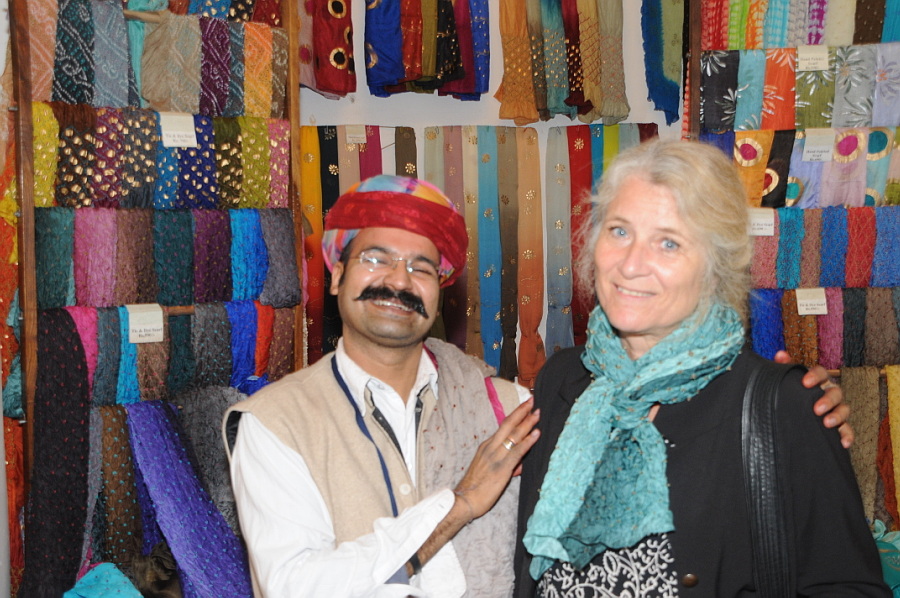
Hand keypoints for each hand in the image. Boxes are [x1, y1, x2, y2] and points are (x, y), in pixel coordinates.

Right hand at [454, 398, 539, 519]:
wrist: (464, 500)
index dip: (514, 416)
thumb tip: (519, 464)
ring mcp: (496, 456)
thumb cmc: (475, 488)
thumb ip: (505, 465)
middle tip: (532, 401)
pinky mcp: (502, 467)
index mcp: (486, 446)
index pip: (503, 427)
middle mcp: (490, 447)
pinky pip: (517, 451)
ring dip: (527, 423)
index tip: (525, 407)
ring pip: (513, 435)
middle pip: (508, 424)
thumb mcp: (490, 471)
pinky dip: (528, 441)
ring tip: (537, 413)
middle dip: (521, 412)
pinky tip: (536, 434)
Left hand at [774, 350, 852, 448]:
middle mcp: (829, 393)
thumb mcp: (784, 382)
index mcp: (817, 381)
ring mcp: (835, 409)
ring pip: (844, 409)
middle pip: (835, 392)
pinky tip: (843, 443)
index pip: (821, 372)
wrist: (790, 417)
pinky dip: (848, 435)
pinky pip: (847, 430)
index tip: (805, 382)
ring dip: (838, 416)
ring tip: (827, 423)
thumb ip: (782, 368)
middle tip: (816, 408)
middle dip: (827, 400)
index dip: (815, 376)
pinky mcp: (838, 426)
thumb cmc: (789, 394)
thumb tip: (780, 354)